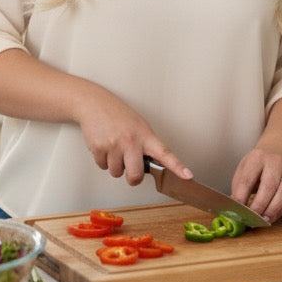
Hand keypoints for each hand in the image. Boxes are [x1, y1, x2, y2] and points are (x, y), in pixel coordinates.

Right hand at [77, 86, 191, 185]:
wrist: (94, 104)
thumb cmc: (118, 114)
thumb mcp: (139, 125)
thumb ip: (146, 145)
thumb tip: (149, 166)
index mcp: (145, 135)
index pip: (165, 153)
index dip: (177, 166)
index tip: (187, 175)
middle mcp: (130, 141)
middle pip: (135, 175)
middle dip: (132, 177)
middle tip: (130, 168)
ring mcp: (114, 145)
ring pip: (116, 172)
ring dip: (114, 166)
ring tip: (114, 148)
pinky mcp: (98, 148)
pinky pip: (102, 166)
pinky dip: (102, 160)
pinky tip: (104, 146)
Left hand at [231, 146, 281, 222]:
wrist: (278, 152)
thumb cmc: (257, 165)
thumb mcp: (244, 169)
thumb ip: (239, 187)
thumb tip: (236, 207)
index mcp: (257, 158)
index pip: (248, 178)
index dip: (242, 195)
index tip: (238, 209)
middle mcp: (275, 162)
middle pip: (269, 185)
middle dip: (260, 205)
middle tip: (252, 218)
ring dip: (272, 210)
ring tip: (263, 220)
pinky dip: (281, 210)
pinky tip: (272, 217)